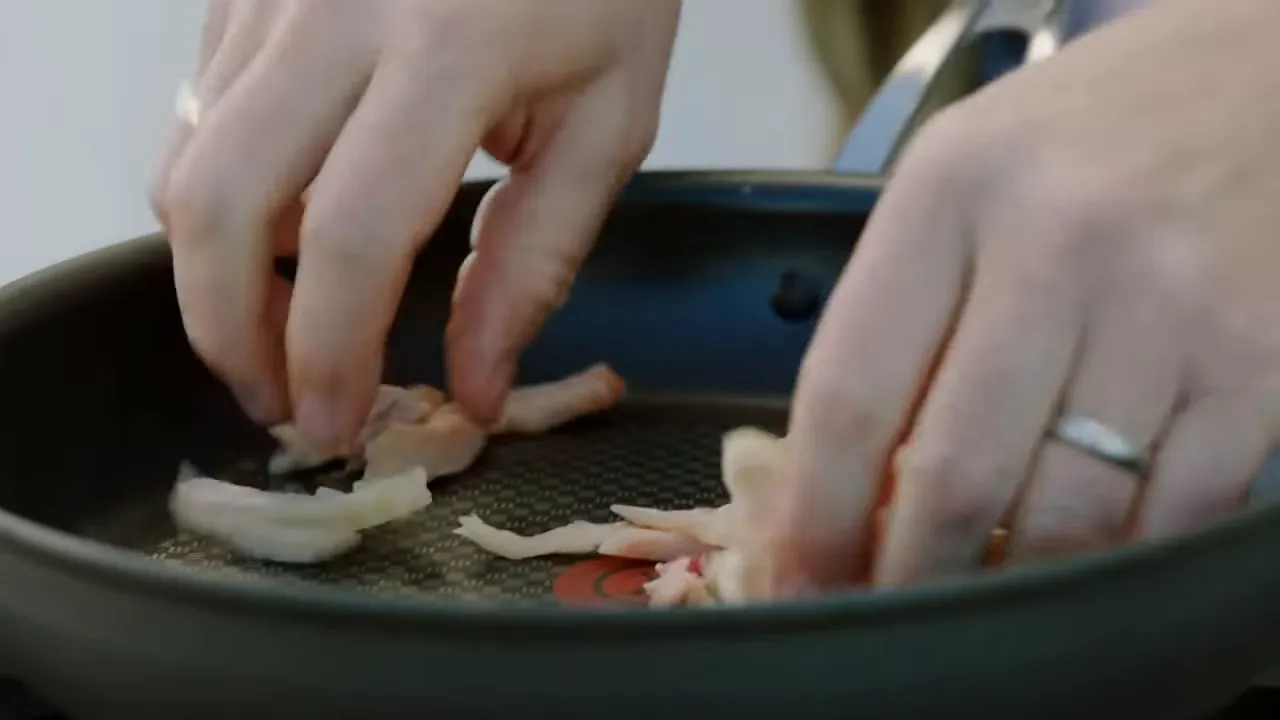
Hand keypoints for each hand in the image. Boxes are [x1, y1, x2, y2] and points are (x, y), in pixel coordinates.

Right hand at [150, 0, 679, 451]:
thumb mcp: (608, 121)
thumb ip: (535, 261)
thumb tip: (472, 389)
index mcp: (448, 48)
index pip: (351, 235)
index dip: (329, 354)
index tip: (337, 423)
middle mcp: (333, 9)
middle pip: (219, 205)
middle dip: (228, 333)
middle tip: (278, 398)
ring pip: (189, 161)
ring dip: (218, 272)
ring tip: (286, 323)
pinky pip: (199, 112)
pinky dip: (227, 193)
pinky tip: (290, 221)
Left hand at [768, 0, 1279, 592]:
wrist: (1267, 72)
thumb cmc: (1089, 134)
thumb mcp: (962, 176)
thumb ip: (898, 310)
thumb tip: (840, 477)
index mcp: (952, 192)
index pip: (849, 393)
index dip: (814, 514)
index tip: (797, 576)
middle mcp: (1058, 244)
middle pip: (950, 474)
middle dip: (903, 575)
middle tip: (880, 614)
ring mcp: (1171, 307)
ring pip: (1063, 515)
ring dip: (1004, 585)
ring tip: (969, 599)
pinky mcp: (1261, 361)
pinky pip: (1172, 515)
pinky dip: (1111, 564)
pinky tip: (1074, 568)